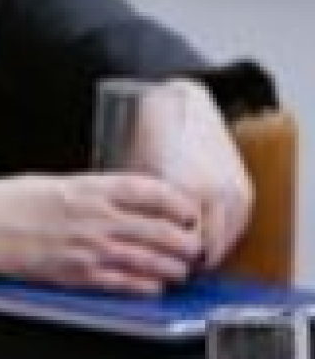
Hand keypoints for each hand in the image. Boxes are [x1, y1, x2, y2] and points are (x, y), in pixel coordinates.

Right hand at [0, 173, 202, 294]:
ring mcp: (90, 249)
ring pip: (154, 261)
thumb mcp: (55, 183)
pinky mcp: (80, 275)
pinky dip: (149, 286)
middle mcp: (96, 218)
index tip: (187, 210)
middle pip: (164, 230)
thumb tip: (124, 200)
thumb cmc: (6, 202)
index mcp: (89, 188)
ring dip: (174, 266)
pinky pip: (130, 284)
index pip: (154, 192)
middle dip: (186, 240)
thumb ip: (93, 192)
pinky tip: (154, 284)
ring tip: (179, 267)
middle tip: (192, 244)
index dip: (180, 203)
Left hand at [128, 79, 253, 270]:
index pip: (180, 244)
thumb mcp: (135, 174)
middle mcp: (212, 192)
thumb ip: (138, 209)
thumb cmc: (148, 136)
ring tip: (185, 258)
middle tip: (169, 268)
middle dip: (187, 261)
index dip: (166, 259)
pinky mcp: (243, 188)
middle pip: (205, 248)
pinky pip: (237, 226)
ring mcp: (232, 190)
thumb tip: (129, 239)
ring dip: (207, 252)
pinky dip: (222, 237)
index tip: (153, 266)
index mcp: (182, 189)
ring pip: (224, 241)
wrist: (180, 103)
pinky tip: (204, 241)